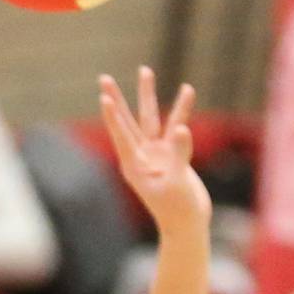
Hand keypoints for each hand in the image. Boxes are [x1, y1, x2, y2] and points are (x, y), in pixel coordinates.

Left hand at [99, 67, 210, 232]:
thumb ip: (179, 154)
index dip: (112, 116)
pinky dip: (181, 109)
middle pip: (127, 120)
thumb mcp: (177, 182)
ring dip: (147, 95)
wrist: (189, 224)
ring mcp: (156, 153)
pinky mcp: (172, 154)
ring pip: (150, 118)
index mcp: (134, 165)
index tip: (104, 97)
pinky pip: (174, 126)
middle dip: (117, 98)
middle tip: (104, 78)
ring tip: (145, 70)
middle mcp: (141, 155)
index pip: (121, 135)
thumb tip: (182, 128)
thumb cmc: (178, 209)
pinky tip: (187, 91)